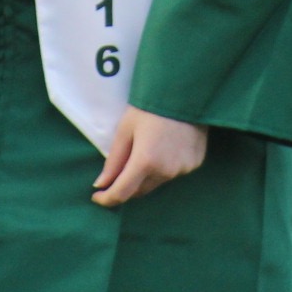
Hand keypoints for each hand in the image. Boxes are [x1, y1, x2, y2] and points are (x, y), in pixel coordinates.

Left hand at [93, 108, 207, 207]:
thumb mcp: (125, 130)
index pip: (122, 193)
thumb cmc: (150, 107)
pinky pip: (173, 174)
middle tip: (119, 170)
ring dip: (145, 177)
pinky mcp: (194, 164)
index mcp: (145, 161)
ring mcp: (183, 169)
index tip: (97, 196)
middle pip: (139, 191)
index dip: (106, 199)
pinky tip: (164, 148)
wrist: (185, 92)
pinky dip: (163, 168)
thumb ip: (114, 161)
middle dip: (125, 186)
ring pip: (156, 183)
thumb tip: (101, 184)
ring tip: (145, 150)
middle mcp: (166, 171)